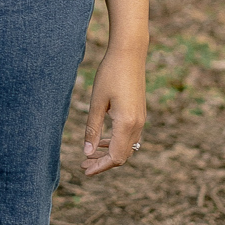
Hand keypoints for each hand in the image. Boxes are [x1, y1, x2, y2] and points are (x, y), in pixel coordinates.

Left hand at [82, 47, 145, 176]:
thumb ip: (92, 129)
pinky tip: (102, 140)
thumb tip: (87, 152)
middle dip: (103, 163)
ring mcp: (141, 119)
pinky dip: (116, 143)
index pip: (116, 157)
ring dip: (109, 153)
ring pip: (127, 147)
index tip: (85, 170)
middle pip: (122, 155)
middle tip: (83, 164)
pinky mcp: (139, 113)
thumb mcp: (97, 103)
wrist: (129, 54)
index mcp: (126, 123)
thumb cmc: (110, 74)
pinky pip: (130, 136)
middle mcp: (137, 124)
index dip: (100, 167)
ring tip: (90, 154)